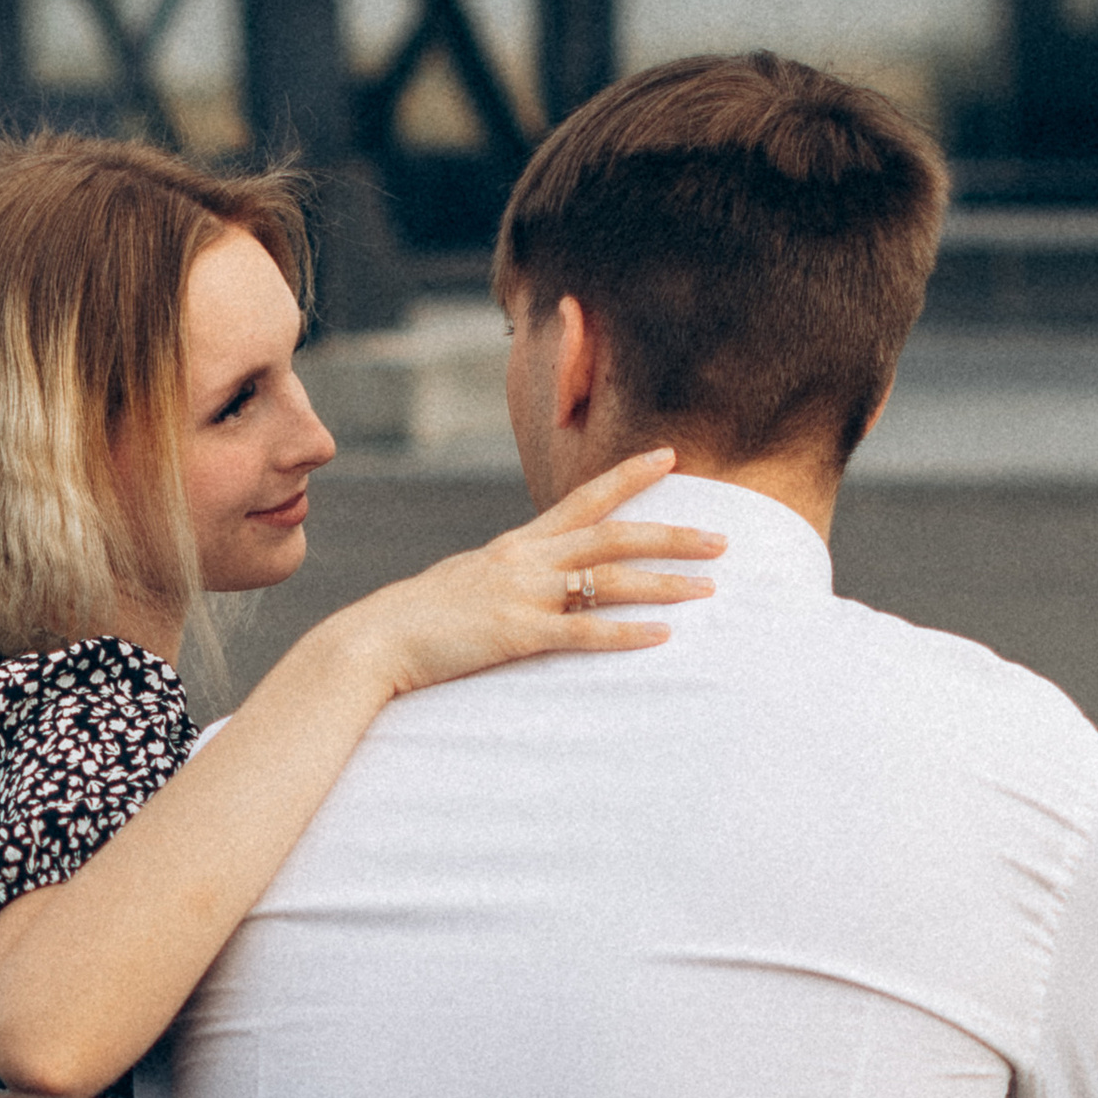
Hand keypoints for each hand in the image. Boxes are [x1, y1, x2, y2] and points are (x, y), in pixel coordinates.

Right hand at [334, 449, 723, 702]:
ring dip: (664, 582)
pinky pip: (582, 631)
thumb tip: (530, 582)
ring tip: (710, 587)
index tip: (671, 458)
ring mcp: (522, 594)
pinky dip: (625, 633)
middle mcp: (526, 559)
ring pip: (608, 578)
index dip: (630, 477)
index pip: (584, 498)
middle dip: (672, 533)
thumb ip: (505, 578)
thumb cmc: (417, 619)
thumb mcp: (467, 584)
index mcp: (517, 544)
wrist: (373, 639)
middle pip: (614, 533)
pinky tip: (661, 636)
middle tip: (723, 538)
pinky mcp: (515, 634)